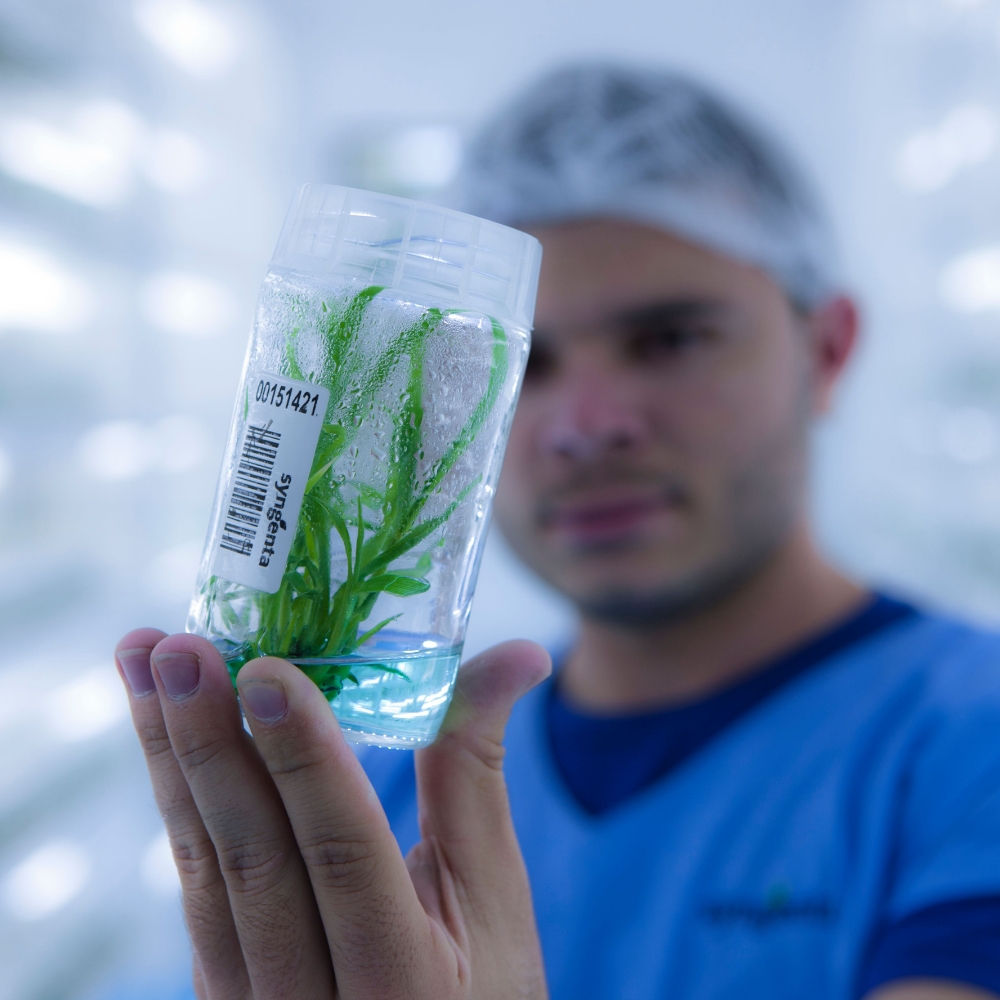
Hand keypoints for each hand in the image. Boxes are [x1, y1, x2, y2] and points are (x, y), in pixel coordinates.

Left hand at [115, 628, 550, 999]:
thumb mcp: (492, 893)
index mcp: (404, 981)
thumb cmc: (481, 984)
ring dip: (170, 757)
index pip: (343, 856)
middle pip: (252, 859)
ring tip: (144, 662)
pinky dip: (180, 798)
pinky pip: (195, 884)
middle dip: (209, 742)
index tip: (266, 670)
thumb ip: (477, 771)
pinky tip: (165, 731)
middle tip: (178, 648)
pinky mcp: (220, 988)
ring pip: (203, 867)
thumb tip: (519, 654)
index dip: (304, 760)